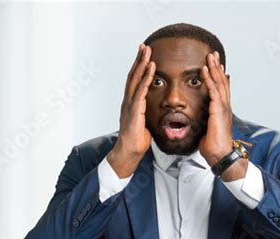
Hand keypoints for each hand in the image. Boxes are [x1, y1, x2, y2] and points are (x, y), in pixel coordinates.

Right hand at [108, 44, 155, 177]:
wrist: (129, 152)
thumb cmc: (137, 140)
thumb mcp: (143, 123)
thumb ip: (145, 113)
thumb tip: (151, 110)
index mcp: (130, 103)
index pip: (134, 81)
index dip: (138, 67)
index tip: (143, 55)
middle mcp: (128, 101)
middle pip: (132, 76)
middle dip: (139, 60)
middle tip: (144, 46)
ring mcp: (129, 105)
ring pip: (135, 80)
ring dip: (142, 64)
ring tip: (148, 51)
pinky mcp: (134, 111)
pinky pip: (140, 91)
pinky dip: (146, 79)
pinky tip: (151, 69)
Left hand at [199, 51, 232, 164]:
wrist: (220, 155)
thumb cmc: (214, 147)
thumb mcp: (208, 130)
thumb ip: (207, 122)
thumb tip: (204, 121)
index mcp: (222, 111)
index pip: (221, 89)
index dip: (218, 76)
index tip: (214, 65)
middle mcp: (225, 107)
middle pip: (222, 82)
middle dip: (217, 67)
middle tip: (213, 54)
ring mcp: (223, 108)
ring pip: (219, 83)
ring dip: (214, 69)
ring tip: (209, 57)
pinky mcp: (218, 111)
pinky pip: (213, 91)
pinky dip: (209, 80)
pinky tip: (205, 70)